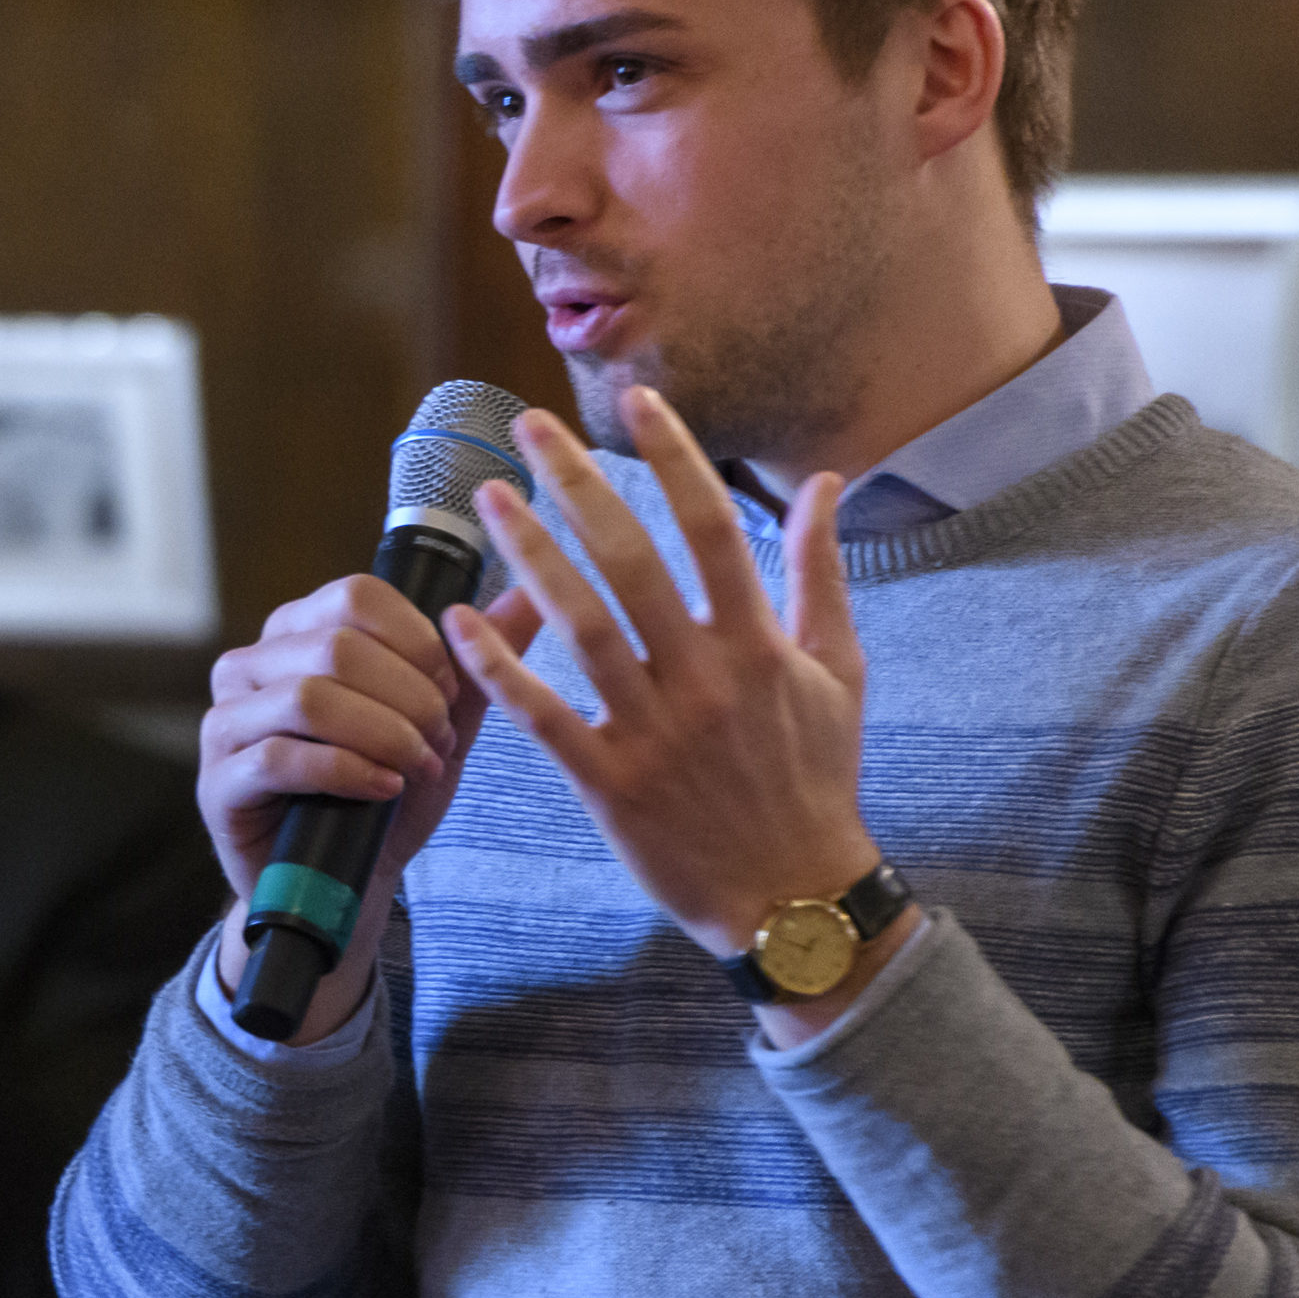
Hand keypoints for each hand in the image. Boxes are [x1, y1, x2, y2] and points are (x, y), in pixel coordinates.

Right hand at [193, 566, 542, 1043]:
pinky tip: (384, 789)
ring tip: (417, 768)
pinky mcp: (218, 781)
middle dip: (408, 698)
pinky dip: (346, 772)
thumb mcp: (441, 725)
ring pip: (308, 697)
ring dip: (383, 735)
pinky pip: (280, 757)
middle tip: (439, 742)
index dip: (418, 640)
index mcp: (298, 632)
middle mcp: (251, 665)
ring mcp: (226, 722)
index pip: (357, 596)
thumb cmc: (385, 794)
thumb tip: (532, 596)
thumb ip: (478, 662)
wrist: (346, 884)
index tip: (451, 691)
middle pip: (337, 647)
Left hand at [446, 388, 896, 1028]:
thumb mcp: (838, 670)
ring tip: (489, 498)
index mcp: (758, 644)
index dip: (672, 457)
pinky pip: (543, 716)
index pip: (710, 527)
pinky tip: (460, 620)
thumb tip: (826, 482)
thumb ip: (821, 572)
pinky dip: (499, 668)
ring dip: (528, 554)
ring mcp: (654, 733)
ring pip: (579, 625)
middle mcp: (704, 679)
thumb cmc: (816, 777)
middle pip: (630, 559)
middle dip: (575, 483)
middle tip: (527, 426)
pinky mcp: (610, 784)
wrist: (793, 896)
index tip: (637, 401)